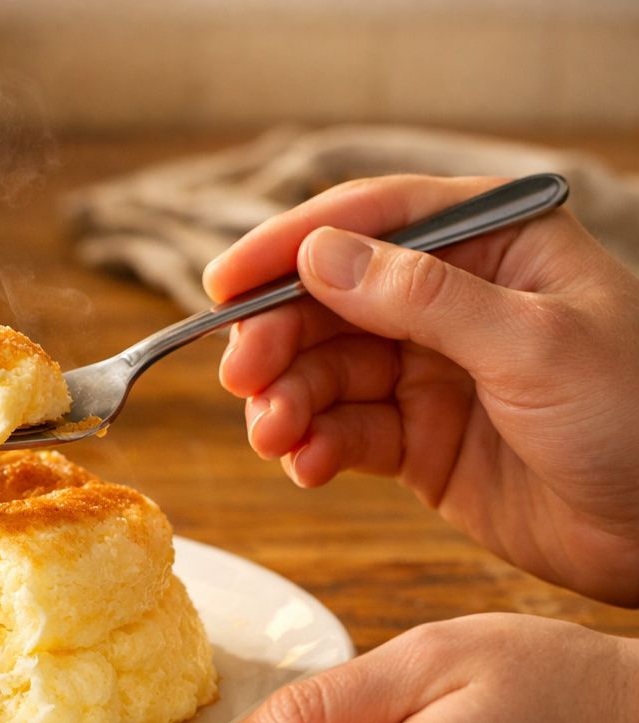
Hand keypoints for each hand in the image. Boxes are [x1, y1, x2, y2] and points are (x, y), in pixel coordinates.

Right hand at [205, 175, 638, 605]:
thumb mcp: (534, 346)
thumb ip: (422, 300)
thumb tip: (320, 257)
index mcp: (496, 245)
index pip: (376, 219)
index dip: (291, 246)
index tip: (225, 283)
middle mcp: (454, 301)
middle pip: (332, 300)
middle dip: (279, 339)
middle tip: (242, 378)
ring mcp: (432, 372)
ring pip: (327, 370)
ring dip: (288, 401)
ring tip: (273, 436)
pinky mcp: (419, 441)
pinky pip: (345, 432)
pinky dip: (315, 447)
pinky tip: (306, 465)